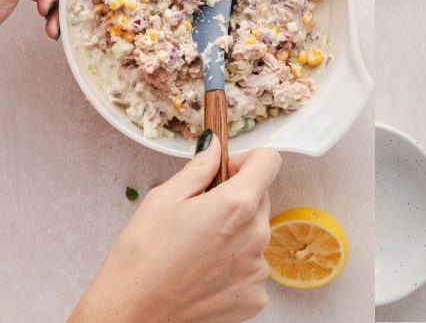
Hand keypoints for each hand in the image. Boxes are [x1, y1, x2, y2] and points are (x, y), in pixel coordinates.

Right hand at [69, 134, 281, 322]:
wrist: (131, 316)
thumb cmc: (141, 257)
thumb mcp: (164, 198)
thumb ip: (200, 167)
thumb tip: (216, 145)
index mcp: (237, 204)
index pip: (270, 161)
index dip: (247, 161)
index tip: (226, 172)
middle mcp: (257, 235)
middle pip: (260, 199)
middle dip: (236, 199)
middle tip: (200, 215)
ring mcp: (258, 269)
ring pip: (255, 234)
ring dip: (236, 234)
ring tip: (198, 249)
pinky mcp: (255, 297)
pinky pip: (252, 267)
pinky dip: (234, 266)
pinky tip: (204, 274)